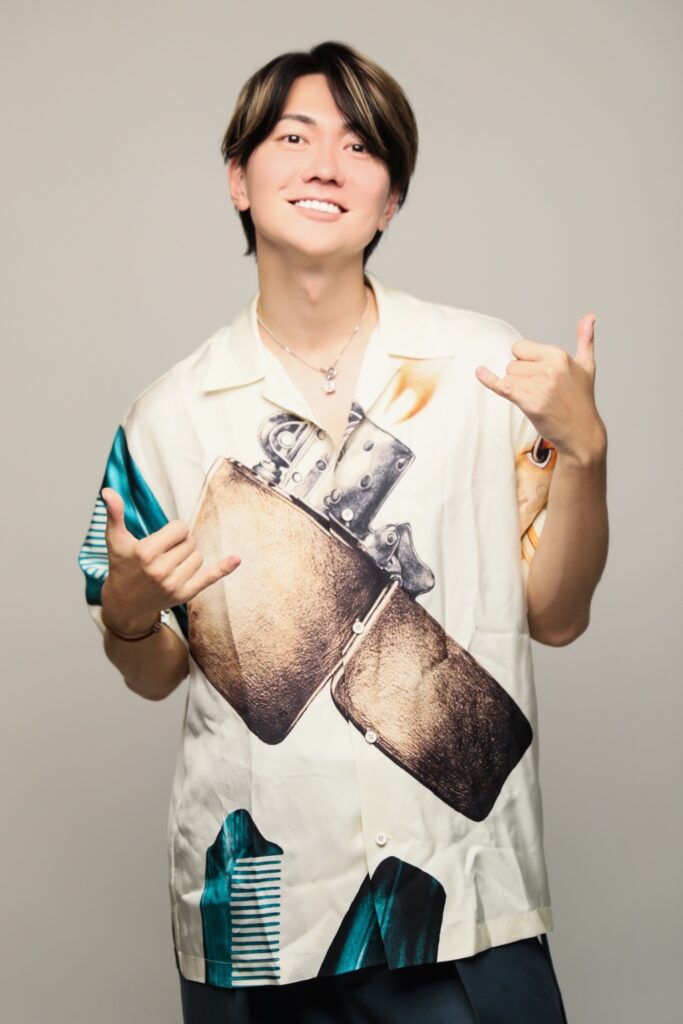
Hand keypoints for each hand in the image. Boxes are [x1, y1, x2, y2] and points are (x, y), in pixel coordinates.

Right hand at [100, 487, 240, 632]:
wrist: (125, 604)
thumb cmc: (121, 567)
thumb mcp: (115, 540)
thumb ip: (114, 514)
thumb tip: (107, 491)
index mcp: (145, 552)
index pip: (180, 528)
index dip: (173, 531)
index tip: (163, 538)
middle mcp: (160, 570)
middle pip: (190, 542)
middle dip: (180, 544)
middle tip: (164, 553)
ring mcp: (173, 584)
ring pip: (198, 557)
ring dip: (188, 557)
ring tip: (170, 564)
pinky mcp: (184, 595)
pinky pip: (210, 578)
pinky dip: (224, 569)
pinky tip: (236, 559)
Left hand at [475, 314, 606, 461]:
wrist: (581, 432)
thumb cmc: (582, 399)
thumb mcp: (587, 366)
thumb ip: (585, 340)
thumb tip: (590, 316)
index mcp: (559, 355)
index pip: (520, 348)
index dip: (525, 362)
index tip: (541, 375)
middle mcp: (550, 368)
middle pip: (512, 363)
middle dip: (521, 377)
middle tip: (542, 391)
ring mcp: (539, 385)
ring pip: (508, 377)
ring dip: (517, 389)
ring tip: (538, 399)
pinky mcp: (529, 402)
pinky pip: (503, 386)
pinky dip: (489, 380)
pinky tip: (479, 372)